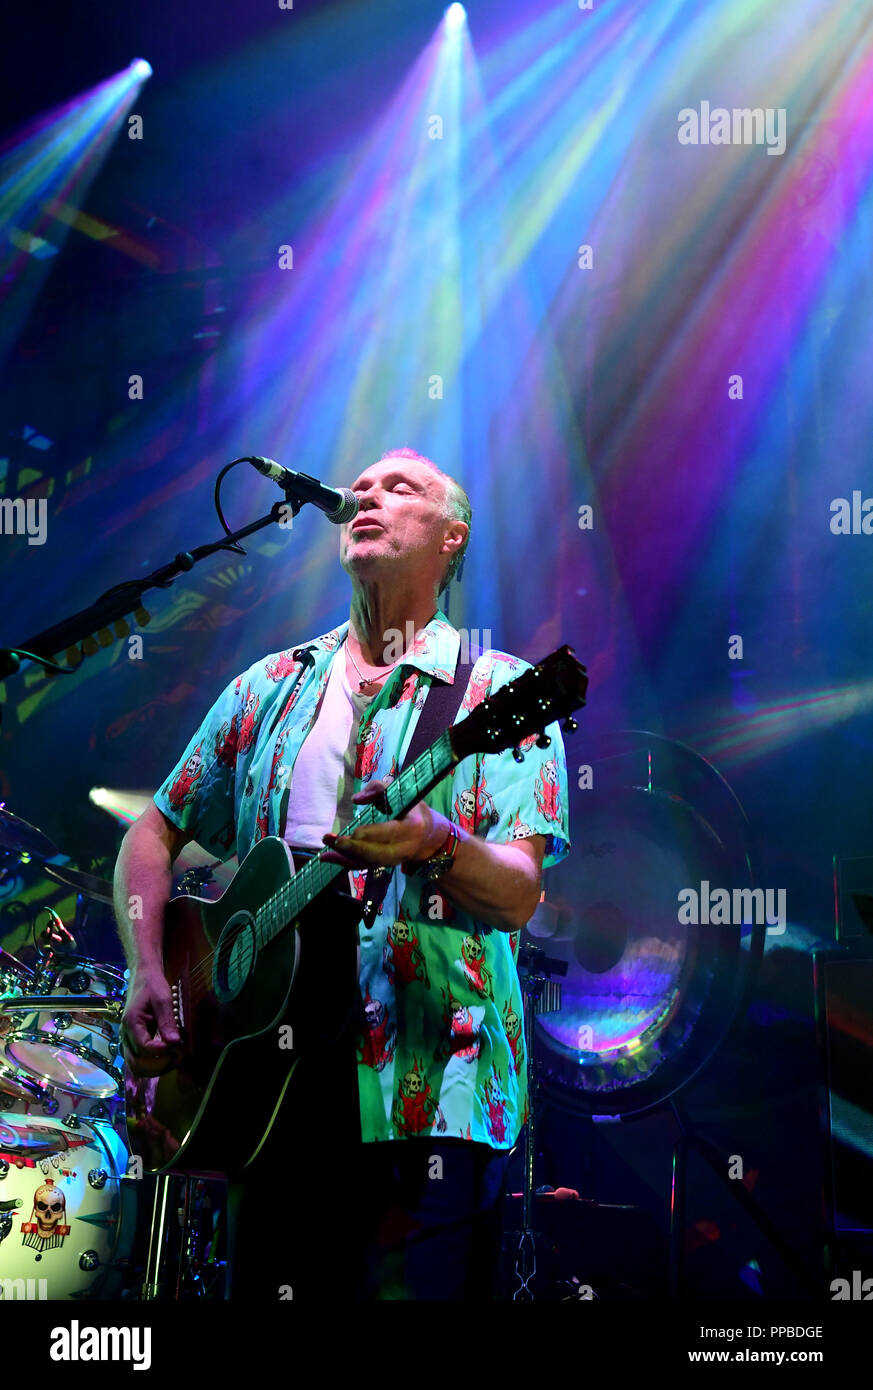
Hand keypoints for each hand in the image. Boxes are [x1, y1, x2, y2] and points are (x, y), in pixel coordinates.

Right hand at [121, 965, 181, 1076]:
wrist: (143, 977)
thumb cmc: (152, 986)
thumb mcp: (162, 999)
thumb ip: (167, 1020)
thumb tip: (175, 1042)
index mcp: (131, 1023)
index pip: (143, 1048)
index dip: (161, 1051)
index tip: (176, 1045)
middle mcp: (125, 1036)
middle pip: (136, 1064)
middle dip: (158, 1065)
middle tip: (178, 1056)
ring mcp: (128, 1041)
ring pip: (136, 1067)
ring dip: (156, 1069)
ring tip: (174, 1059)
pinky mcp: (133, 1043)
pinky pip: (139, 1062)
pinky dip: (153, 1065)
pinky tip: (168, 1058)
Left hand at [321, 779, 447, 870]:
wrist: (429, 835)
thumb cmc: (411, 808)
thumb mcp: (401, 792)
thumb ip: (378, 789)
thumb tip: (356, 799)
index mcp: (412, 826)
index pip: (392, 832)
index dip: (374, 834)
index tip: (354, 832)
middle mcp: (405, 847)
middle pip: (379, 854)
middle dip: (356, 849)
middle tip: (334, 841)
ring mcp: (395, 860)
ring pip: (370, 863)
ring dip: (346, 857)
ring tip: (325, 850)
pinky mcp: (384, 865)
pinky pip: (364, 866)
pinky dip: (345, 862)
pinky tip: (327, 857)